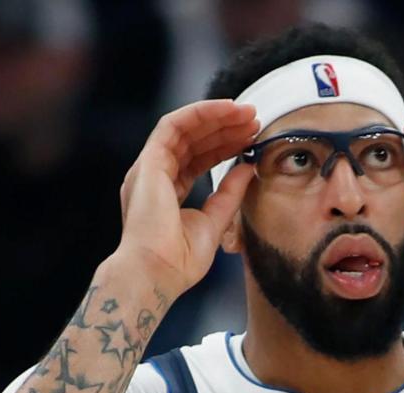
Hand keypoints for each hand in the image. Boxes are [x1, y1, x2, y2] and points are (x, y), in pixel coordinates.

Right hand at [116, 99, 259, 295]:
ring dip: (216, 116)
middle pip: (192, 141)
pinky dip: (199, 113)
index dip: (225, 146)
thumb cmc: (180, 260)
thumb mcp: (215, 221)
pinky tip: (226, 108)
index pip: (198, 159)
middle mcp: (154, 177)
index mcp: (166, 192)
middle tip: (255, 119)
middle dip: (224, 127)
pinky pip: (173, 125)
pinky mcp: (148, 162)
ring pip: (184, 129)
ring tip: (247, 113)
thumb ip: (229, 194)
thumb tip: (247, 168)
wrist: (157, 273)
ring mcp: (149, 168)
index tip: (252, 138)